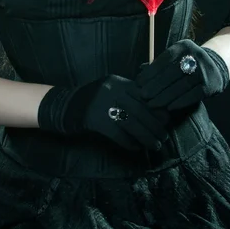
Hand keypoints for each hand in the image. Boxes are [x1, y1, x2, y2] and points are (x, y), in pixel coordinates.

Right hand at [38, 74, 169, 151]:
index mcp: (116, 81)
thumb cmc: (91, 100)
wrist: (64, 106)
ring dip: (146, 137)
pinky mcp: (96, 120)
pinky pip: (118, 134)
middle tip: (163, 137)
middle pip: (140, 109)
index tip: (166, 120)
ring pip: (132, 123)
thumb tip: (156, 111)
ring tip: (155, 145)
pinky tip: (136, 148)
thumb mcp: (109, 91)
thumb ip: (128, 96)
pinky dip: (130, 143)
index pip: (143, 94)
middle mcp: (111, 90)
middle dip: (155, 125)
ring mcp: (102, 104)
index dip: (156, 108)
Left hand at [136, 39, 229, 110]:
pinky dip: (179, 102)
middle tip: (143, 96)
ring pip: (181, 86)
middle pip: (172, 73)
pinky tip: (168, 107)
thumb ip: (159, 64)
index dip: (150, 72)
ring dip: (165, 97)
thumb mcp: (175, 57)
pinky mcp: (210, 85)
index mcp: (183, 46)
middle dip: (155, 86)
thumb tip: (140, 70)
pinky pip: (192, 95)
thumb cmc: (187, 62)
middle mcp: (195, 56)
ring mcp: (204, 71)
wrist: (215, 66)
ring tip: (152, 104)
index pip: (164, 59)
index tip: (139, 82)